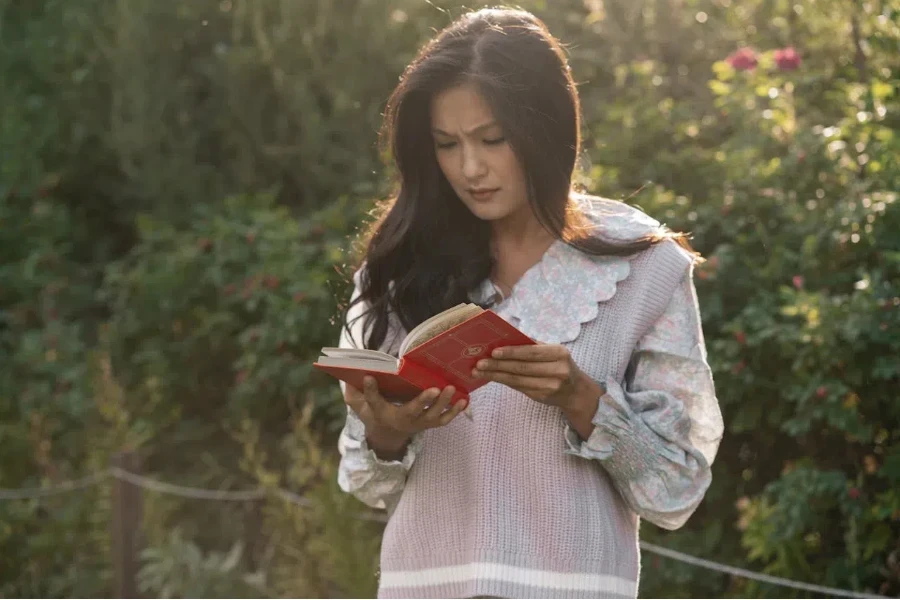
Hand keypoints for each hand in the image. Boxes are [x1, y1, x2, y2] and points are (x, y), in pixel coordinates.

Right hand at [344, 376, 468, 457]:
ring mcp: (420, 423)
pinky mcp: (432, 422)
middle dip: (424, 401)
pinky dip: (455, 411)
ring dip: (444, 404)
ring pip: (433, 416)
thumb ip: (355, 394)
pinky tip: (464, 398)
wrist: (391, 433)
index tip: (369, 377)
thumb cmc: (376, 413)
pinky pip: (445, 419)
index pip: (375, 402)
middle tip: (435, 388)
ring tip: (451, 388)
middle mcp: (404, 420)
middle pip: (413, 411)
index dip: (371, 391)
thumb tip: (351, 377)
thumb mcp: (360, 406)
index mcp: (384, 414)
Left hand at [471, 344, 599, 411]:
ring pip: (517, 380)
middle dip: (498, 365)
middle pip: (522, 367)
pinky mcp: (542, 397)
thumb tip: (506, 336)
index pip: (532, 352)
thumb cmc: (560, 365)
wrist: (576, 391)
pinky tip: (491, 377)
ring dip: (496, 375)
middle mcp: (557, 371)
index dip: (512, 352)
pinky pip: (518, 387)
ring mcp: (550, 386)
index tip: (494, 351)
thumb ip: (533, 345)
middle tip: (479, 362)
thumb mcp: (553, 352)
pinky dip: (503, 381)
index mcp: (559, 353)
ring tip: (478, 371)